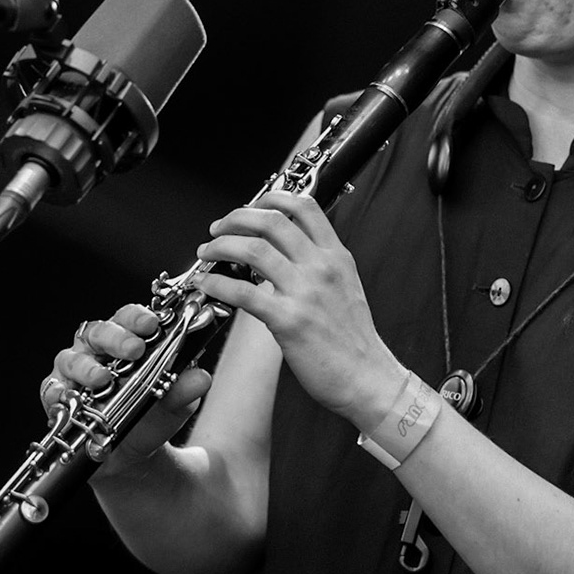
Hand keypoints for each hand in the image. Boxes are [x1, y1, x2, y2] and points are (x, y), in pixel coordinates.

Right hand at [42, 304, 211, 459]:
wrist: (131, 456)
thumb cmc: (150, 416)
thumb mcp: (174, 404)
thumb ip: (184, 390)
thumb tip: (200, 377)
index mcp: (124, 341)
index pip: (127, 318)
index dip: (138, 317)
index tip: (153, 324)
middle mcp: (95, 351)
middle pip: (97, 332)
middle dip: (115, 338)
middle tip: (134, 349)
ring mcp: (73, 373)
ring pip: (71, 359)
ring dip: (86, 367)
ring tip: (102, 379)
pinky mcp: (56, 397)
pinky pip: (51, 391)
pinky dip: (58, 394)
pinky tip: (70, 399)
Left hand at [193, 190, 401, 427]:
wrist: (367, 377)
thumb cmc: (354, 339)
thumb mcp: (346, 287)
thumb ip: (320, 265)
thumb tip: (284, 252)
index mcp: (336, 257)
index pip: (305, 207)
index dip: (272, 197)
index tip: (251, 204)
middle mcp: (321, 268)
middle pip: (272, 220)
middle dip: (236, 217)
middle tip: (219, 227)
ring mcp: (305, 292)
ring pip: (253, 249)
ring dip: (221, 246)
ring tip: (207, 252)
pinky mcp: (288, 320)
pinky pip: (243, 293)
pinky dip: (218, 283)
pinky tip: (207, 284)